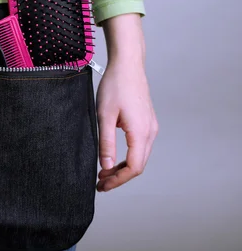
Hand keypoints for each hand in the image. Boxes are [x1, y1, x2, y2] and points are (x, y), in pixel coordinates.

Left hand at [95, 14, 157, 191]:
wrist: (127, 65)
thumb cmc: (115, 86)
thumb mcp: (104, 116)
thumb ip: (105, 143)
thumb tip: (105, 167)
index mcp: (140, 132)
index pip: (133, 167)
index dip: (118, 180)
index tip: (102, 185)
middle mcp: (150, 132)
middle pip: (138, 165)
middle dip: (119, 177)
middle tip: (100, 183)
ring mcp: (151, 127)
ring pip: (140, 156)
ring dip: (122, 168)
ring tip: (103, 172)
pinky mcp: (147, 122)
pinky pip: (140, 146)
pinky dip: (127, 156)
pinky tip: (112, 158)